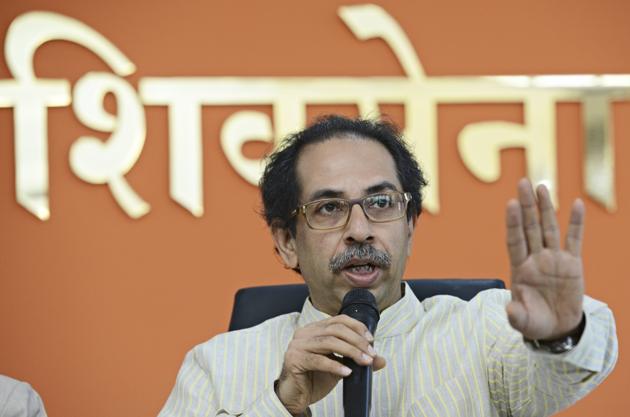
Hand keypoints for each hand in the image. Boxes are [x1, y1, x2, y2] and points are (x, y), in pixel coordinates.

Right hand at [275, 315, 385, 414]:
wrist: (296, 397)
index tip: (371, 340)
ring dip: (351, 351)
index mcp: (314, 329)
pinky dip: (335, 365)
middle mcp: (304, 333)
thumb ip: (357, 360)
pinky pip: (318, 360)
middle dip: (357, 341)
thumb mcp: (340, 367)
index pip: (338, 320)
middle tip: (371, 354)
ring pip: (329, 342)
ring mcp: (297, 346)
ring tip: (364, 362)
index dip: (357, 327)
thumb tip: (381, 360)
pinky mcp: (294, 360)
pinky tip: (347, 372)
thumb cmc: (315, 379)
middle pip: (336, 329)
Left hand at [505, 178, 583, 340]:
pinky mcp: (572, 263)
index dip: (513, 223)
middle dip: (526, 205)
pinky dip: (576, 222)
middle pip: (530, 227)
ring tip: (541, 186)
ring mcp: (553, 259)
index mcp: (520, 269)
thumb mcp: (524, 322)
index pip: (515, 241)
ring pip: (549, 228)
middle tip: (522, 182)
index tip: (510, 204)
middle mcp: (535, 259)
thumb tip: (510, 310)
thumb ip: (517, 315)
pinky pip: (575, 239)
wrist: (556, 327)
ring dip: (545, 207)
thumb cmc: (535, 322)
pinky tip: (576, 204)